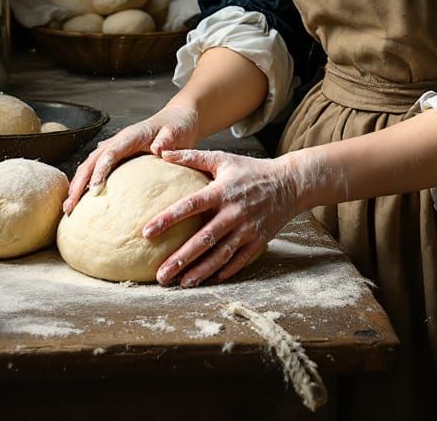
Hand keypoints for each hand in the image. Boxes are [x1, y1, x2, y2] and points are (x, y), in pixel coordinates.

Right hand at [62, 102, 199, 213]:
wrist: (178, 119)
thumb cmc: (178, 126)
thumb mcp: (176, 131)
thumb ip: (167, 139)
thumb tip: (157, 149)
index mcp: (131, 135)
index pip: (110, 153)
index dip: (100, 170)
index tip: (94, 190)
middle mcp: (119, 141)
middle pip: (92, 161)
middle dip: (78, 183)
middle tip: (69, 206)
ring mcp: (116, 149)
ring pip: (90, 166)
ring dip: (78, 185)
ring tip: (68, 208)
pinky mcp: (118, 157)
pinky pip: (97, 169)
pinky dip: (86, 183)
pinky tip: (81, 200)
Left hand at [144, 147, 302, 287]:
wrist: (290, 184)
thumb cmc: (251, 170)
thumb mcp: (223, 159)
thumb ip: (192, 157)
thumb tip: (162, 153)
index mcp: (222, 191)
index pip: (190, 205)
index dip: (168, 218)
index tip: (146, 232)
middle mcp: (234, 212)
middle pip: (204, 238)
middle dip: (181, 258)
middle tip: (160, 274)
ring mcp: (247, 229)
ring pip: (220, 254)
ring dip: (199, 271)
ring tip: (180, 283)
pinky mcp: (258, 241)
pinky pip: (238, 261)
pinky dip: (223, 272)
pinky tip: (207, 280)